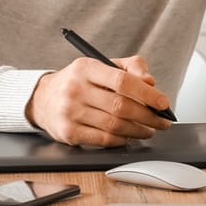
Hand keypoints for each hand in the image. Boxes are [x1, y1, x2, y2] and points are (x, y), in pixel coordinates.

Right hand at [25, 55, 173, 147]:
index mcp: (86, 68)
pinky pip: (103, 140)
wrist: (43, 99)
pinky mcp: (68, 133)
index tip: (163, 103)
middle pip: (121, 106)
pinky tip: (129, 137)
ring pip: (114, 126)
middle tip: (162, 121)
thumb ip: (130, 68)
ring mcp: (70, 112)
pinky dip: (121, 140)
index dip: (147, 94)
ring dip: (138, 131)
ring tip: (149, 130)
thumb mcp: (102, 65)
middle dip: (148, 116)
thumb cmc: (80, 81)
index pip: (122, 81)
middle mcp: (75, 89)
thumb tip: (151, 82)